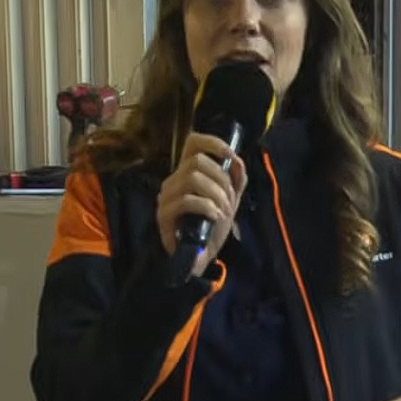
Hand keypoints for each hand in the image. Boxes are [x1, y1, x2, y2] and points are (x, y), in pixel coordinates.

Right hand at [156, 132, 247, 277]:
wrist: (199, 258)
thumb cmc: (211, 228)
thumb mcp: (230, 201)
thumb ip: (236, 180)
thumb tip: (237, 160)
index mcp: (188, 172)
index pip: (193, 142)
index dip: (213, 143)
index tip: (230, 156)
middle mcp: (174, 180)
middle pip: (197, 161)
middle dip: (221, 179)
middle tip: (229, 200)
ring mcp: (166, 197)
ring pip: (193, 178)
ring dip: (216, 194)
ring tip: (223, 211)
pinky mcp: (164, 214)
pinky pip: (186, 200)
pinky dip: (207, 207)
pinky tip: (215, 217)